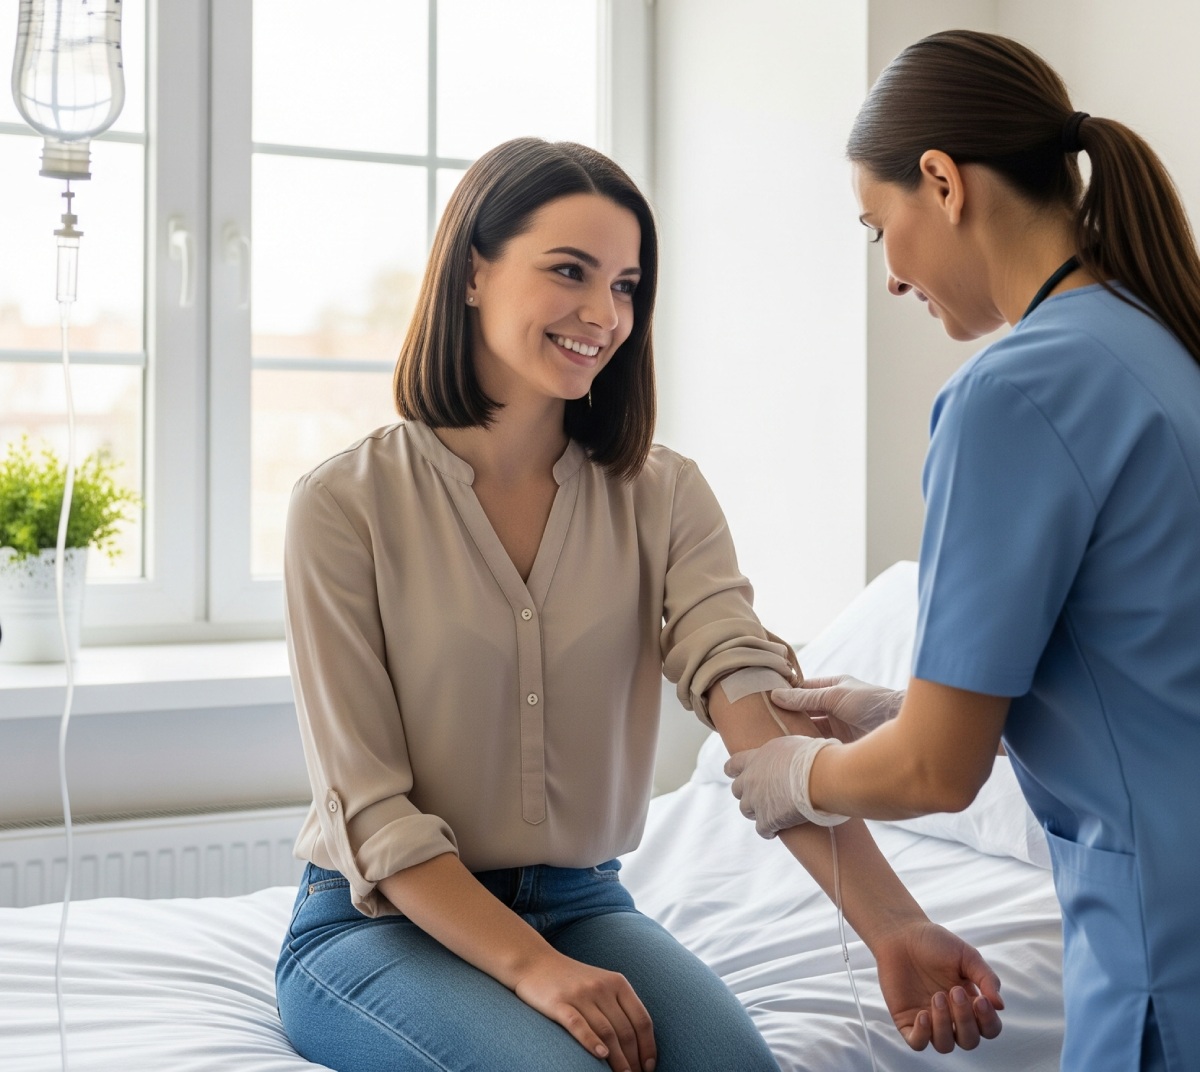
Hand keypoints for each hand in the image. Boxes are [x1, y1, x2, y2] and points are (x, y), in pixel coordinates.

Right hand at [513, 951, 656, 1071]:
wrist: (535, 962)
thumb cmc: (572, 980)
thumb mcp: (601, 984)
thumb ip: (619, 1007)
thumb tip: (639, 1044)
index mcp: (618, 983)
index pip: (642, 1019)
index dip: (648, 1046)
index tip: (649, 1066)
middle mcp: (601, 987)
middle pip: (625, 1030)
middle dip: (633, 1059)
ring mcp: (580, 994)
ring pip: (606, 1032)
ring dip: (618, 1059)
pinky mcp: (559, 1003)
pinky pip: (578, 1024)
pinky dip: (591, 1042)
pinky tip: (601, 1056)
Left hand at [724, 735, 848, 835]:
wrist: (818, 777)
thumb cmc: (811, 757)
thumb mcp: (790, 745)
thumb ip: (781, 754)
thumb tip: (789, 758)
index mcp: (755, 759)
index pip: (733, 764)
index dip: (733, 771)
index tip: (732, 774)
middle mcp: (750, 780)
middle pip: (737, 790)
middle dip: (746, 793)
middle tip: (759, 796)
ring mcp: (756, 801)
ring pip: (746, 810)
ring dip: (756, 812)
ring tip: (768, 814)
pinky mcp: (767, 820)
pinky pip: (762, 830)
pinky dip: (768, 831)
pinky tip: (775, 832)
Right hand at [771, 675, 903, 742]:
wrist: (900, 725)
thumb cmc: (871, 702)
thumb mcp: (834, 695)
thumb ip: (805, 698)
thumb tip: (775, 695)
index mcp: (833, 688)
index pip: (802, 689)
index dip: (785, 694)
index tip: (763, 700)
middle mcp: (833, 706)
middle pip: (804, 711)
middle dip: (787, 716)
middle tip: (762, 723)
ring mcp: (837, 726)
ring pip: (809, 729)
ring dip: (795, 733)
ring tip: (772, 739)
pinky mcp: (841, 744)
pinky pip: (818, 744)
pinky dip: (807, 746)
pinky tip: (791, 751)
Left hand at [873, 920, 1004, 1052]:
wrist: (901, 934)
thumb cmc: (935, 943)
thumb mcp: (967, 956)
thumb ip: (986, 978)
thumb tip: (1000, 1006)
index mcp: (969, 1004)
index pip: (988, 1029)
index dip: (988, 1021)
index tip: (981, 999)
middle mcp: (951, 1017)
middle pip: (969, 1041)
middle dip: (965, 1020)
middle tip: (954, 991)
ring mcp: (929, 1021)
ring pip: (945, 1045)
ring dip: (944, 1025)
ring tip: (937, 997)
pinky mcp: (907, 1020)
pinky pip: (917, 1043)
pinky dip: (922, 1035)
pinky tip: (922, 1014)